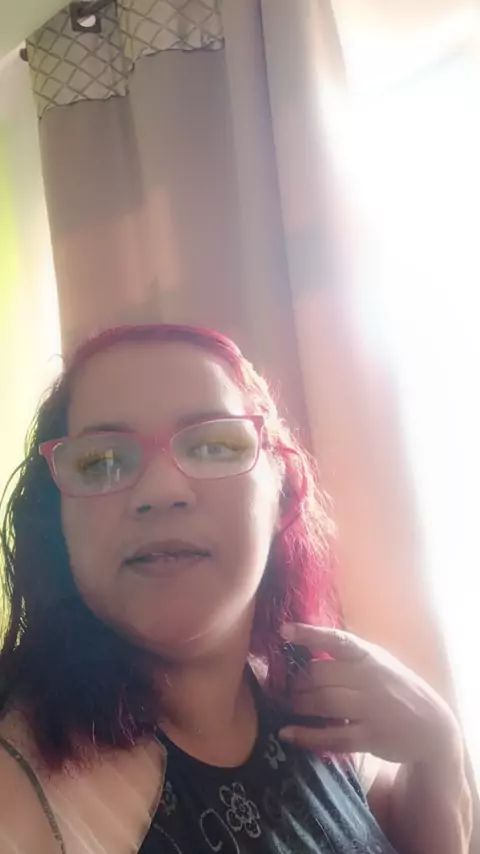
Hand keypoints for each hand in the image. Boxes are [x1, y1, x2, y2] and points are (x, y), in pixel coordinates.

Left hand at [279, 623, 460, 765]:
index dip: (309, 634)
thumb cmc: (395, 687)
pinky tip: (288, 733)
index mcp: (369, 656)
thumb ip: (347, 655)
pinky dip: (306, 735)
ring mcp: (371, 709)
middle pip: (320, 675)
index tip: (284, 631)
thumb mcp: (378, 662)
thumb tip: (305, 646)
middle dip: (296, 682)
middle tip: (286, 687)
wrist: (432, 726)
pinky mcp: (370, 737)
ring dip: (297, 705)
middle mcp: (370, 679)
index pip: (337, 640)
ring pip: (323, 703)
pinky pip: (332, 736)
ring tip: (287, 706)